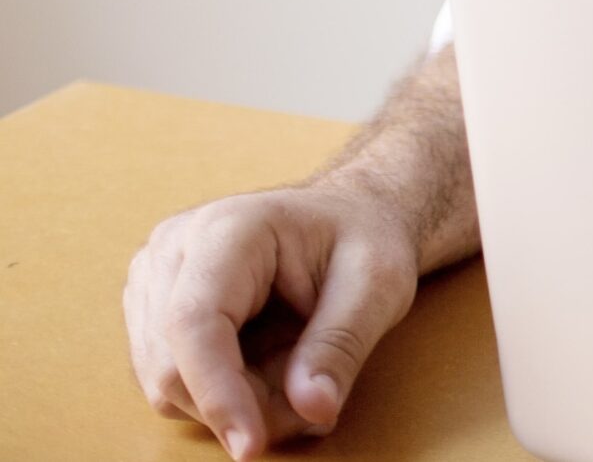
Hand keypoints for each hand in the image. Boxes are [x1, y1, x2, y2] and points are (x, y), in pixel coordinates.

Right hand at [124, 178, 421, 458]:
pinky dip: (222, 394)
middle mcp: (173, 249)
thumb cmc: (364, 238)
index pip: (194, 322)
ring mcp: (152, 280)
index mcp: (228, 228)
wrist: (347, 216)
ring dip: (234, 401)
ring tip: (302, 373)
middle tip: (314, 403)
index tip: (251, 446)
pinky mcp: (151, 311)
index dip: (217, 393)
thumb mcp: (379, 284)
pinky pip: (171, 382)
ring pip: (166, 384)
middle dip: (241, 404)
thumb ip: (342, 346)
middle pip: (172, 366)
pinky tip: (270, 368)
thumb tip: (311, 410)